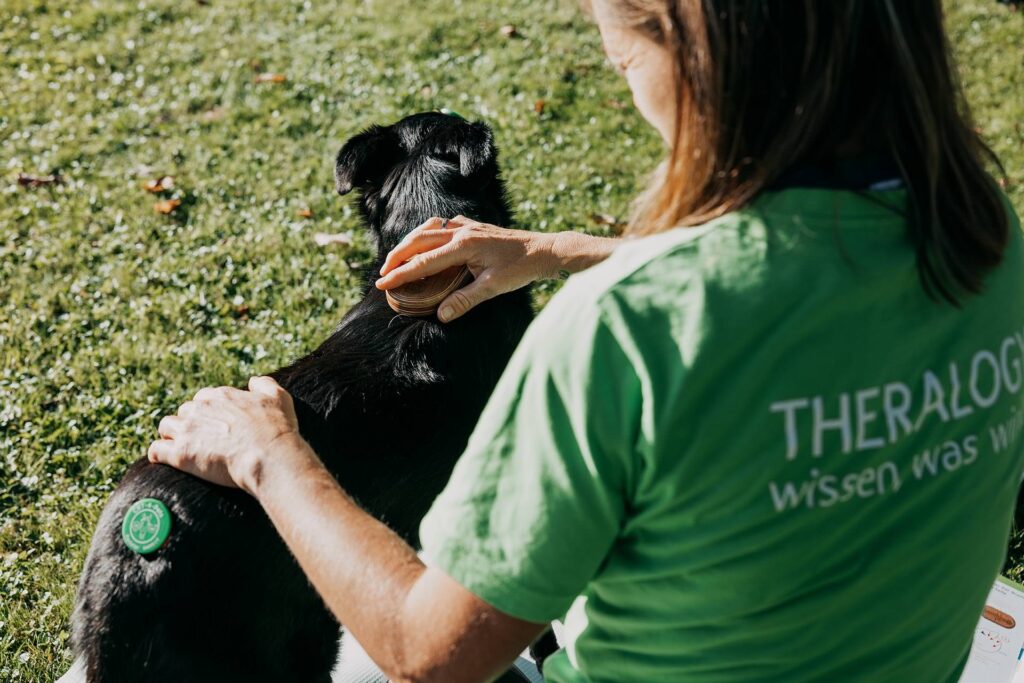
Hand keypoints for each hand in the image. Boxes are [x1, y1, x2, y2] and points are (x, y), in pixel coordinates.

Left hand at [148, 376, 308, 495]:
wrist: (268, 456)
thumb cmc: (276, 429)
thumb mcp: (278, 397)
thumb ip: (264, 385)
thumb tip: (253, 380)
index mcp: (221, 395)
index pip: (204, 398)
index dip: (209, 412)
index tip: (217, 425)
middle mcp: (200, 408)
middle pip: (185, 411)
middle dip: (190, 423)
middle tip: (203, 440)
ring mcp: (188, 430)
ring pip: (166, 426)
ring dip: (172, 435)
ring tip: (182, 448)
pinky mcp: (180, 453)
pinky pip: (156, 450)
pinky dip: (158, 454)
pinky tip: (165, 460)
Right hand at [375, 216, 557, 321]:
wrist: (544, 250)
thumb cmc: (521, 269)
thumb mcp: (493, 288)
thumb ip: (465, 300)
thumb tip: (440, 316)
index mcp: (463, 246)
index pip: (423, 262)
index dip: (400, 274)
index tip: (381, 284)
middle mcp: (461, 231)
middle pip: (418, 240)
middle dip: (397, 256)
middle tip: (382, 272)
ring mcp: (467, 225)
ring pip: (428, 228)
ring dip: (409, 241)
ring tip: (397, 257)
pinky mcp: (473, 226)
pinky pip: (442, 224)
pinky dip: (427, 232)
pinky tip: (426, 242)